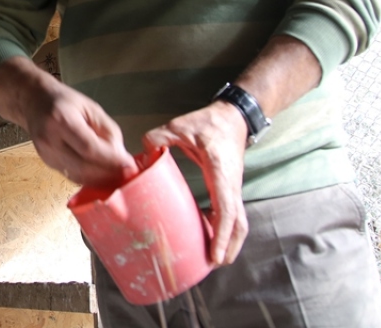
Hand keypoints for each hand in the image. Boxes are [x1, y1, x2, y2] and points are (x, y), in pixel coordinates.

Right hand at [0, 57, 137, 185]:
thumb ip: (108, 131)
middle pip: (83, 167)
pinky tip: (103, 175)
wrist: (33, 102)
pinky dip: (90, 178)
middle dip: (109, 174)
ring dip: (101, 180)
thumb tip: (122, 157)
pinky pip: (73, 176)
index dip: (111, 160)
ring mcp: (46, 154)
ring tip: (119, 176)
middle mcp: (50, 140)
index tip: (130, 165)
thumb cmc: (64, 101)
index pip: (89, 148)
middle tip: (128, 174)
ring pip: (79, 176)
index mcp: (61, 120)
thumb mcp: (91, 108)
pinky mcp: (48, 163)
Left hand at [143, 101, 248, 265]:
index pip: (226, 209)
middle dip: (230, 245)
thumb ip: (159, 137)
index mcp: (221, 172)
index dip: (222, 234)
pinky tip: (210, 234)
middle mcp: (232, 184)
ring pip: (239, 220)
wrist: (233, 117)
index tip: (216, 254)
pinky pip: (233, 212)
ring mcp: (234, 187)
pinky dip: (225, 227)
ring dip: (230, 240)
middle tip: (215, 263)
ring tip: (214, 257)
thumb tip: (141, 153)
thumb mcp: (181, 126)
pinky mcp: (230, 187)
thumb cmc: (210, 123)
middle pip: (239, 223)